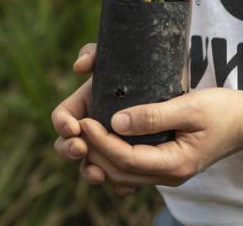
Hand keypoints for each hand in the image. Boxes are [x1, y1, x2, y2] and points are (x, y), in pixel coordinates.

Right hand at [52, 43, 134, 194]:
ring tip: (98, 174)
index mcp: (86, 102)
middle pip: (67, 144)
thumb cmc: (147, 65)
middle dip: (69, 149)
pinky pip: (117, 176)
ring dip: (90, 171)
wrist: (180, 83)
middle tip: (81, 149)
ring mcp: (109, 141)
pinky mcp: (129, 155)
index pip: (62, 117)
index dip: (63, 124)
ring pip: (90, 163)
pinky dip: (118, 183)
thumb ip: (98, 54)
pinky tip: (128, 187)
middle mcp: (94, 123)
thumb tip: (79, 67)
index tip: (75, 127)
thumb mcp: (124, 54)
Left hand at [79, 87, 242, 189]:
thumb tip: (116, 120)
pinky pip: (131, 169)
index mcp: (175, 164)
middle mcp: (169, 176)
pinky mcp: (164, 165)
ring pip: (122, 175)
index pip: (126, 159)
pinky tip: (102, 138)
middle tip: (76, 126)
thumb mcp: (190, 107)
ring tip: (83, 132)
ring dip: (100, 156)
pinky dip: (112, 157)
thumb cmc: (222, 110)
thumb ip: (154, 114)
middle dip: (94, 151)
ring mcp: (167, 174)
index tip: (84, 120)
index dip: (101, 141)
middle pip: (119, 172)